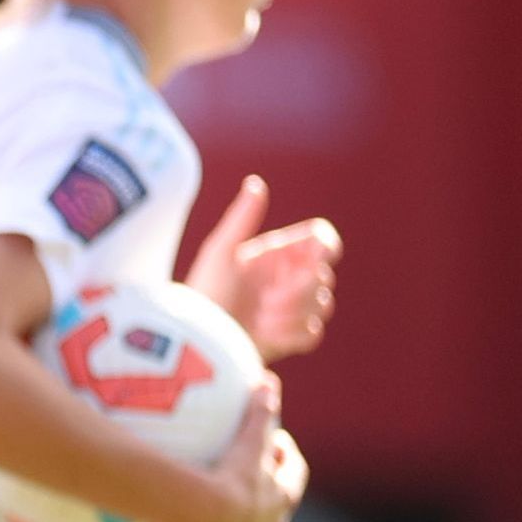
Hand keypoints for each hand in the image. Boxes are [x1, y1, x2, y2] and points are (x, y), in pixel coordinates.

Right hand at [180, 374, 304, 521]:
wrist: (210, 519)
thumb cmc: (234, 478)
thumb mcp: (249, 441)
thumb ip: (259, 413)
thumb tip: (269, 381)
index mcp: (282, 495)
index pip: (294, 472)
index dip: (285, 456)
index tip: (273, 443)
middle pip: (276, 505)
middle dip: (268, 493)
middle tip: (251, 479)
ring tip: (228, 521)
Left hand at [186, 176, 342, 360]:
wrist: (196, 339)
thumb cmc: (203, 291)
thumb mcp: (220, 252)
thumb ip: (241, 218)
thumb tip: (255, 183)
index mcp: (277, 254)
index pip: (322, 240)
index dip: (325, 247)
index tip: (315, 259)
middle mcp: (289, 277)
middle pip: (324, 276)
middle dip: (297, 291)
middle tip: (265, 301)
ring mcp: (292, 308)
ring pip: (322, 306)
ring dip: (290, 314)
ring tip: (258, 318)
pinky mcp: (291, 336)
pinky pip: (312, 334)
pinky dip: (290, 335)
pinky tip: (263, 334)